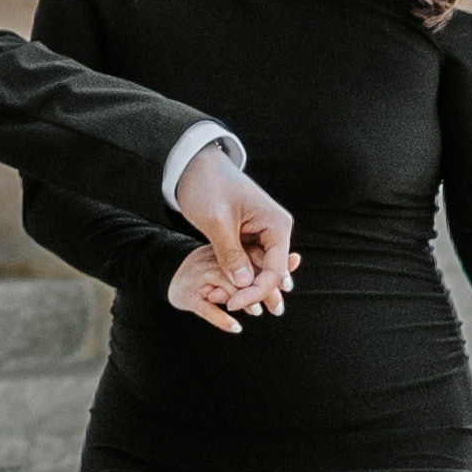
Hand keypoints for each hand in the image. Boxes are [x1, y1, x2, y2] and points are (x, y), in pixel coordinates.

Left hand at [171, 149, 293, 320]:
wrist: (194, 165)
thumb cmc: (208, 186)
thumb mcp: (217, 222)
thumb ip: (231, 255)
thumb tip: (245, 285)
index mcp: (277, 225)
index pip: (275, 271)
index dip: (256, 292)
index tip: (231, 304)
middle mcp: (276, 231)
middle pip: (270, 274)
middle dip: (250, 292)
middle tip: (225, 305)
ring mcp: (264, 234)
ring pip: (258, 271)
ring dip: (242, 286)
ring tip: (219, 298)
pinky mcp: (250, 237)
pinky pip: (248, 262)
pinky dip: (236, 275)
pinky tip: (221, 287)